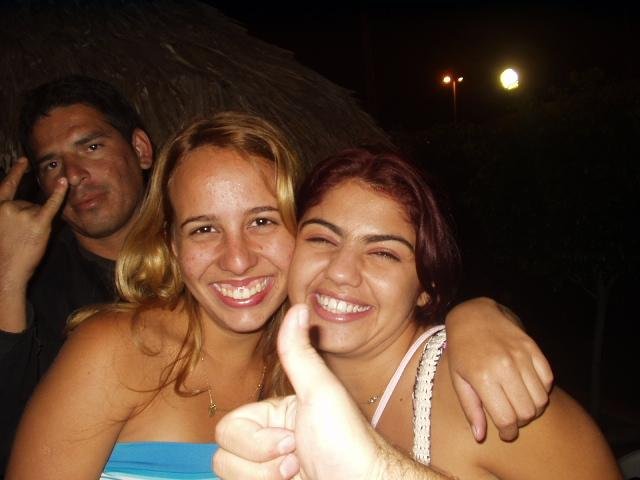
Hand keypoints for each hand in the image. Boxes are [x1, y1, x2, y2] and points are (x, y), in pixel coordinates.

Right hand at [0, 158, 66, 330]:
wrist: (6, 269)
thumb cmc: (6, 252)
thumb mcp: (2, 229)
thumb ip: (11, 214)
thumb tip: (33, 206)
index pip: (7, 186)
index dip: (16, 173)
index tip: (24, 161)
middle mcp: (8, 207)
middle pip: (28, 204)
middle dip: (30, 218)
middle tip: (22, 236)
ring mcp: (23, 213)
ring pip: (39, 210)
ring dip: (38, 223)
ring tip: (28, 239)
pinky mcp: (38, 222)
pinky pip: (52, 205)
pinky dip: (59, 195)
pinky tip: (64, 183)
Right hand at [214, 305, 386, 479]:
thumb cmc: (346, 443)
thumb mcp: (321, 392)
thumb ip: (299, 354)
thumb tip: (299, 306)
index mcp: (273, 416)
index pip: (229, 428)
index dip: (255, 440)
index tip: (292, 440)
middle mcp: (266, 443)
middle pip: (224, 455)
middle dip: (261, 462)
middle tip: (297, 459)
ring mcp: (266, 470)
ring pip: (228, 474)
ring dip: (265, 479)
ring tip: (298, 474)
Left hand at [445, 297, 552, 441]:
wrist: (474, 316)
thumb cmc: (462, 351)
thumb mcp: (458, 379)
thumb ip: (471, 409)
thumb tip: (480, 436)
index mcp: (482, 377)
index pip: (507, 418)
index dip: (508, 432)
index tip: (505, 433)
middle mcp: (504, 366)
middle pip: (527, 412)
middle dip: (520, 422)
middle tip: (511, 417)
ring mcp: (521, 355)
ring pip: (541, 399)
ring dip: (533, 408)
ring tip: (518, 403)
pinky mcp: (533, 347)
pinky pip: (548, 380)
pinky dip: (541, 390)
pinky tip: (527, 387)